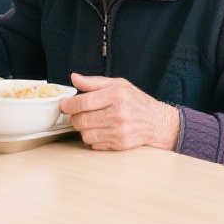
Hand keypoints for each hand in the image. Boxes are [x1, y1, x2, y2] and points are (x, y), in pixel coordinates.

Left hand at [61, 74, 180, 152]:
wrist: (158, 122)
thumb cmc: (137, 102)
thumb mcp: (119, 85)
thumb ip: (94, 82)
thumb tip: (74, 78)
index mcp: (116, 95)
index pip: (82, 102)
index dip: (68, 105)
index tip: (65, 105)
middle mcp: (118, 113)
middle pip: (81, 120)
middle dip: (75, 117)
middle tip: (78, 113)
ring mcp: (119, 131)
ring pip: (85, 134)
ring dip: (84, 129)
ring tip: (91, 122)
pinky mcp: (120, 145)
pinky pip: (95, 145)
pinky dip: (94, 139)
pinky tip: (102, 131)